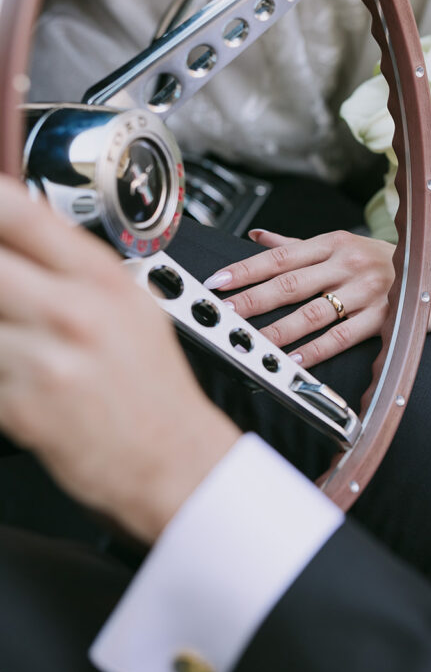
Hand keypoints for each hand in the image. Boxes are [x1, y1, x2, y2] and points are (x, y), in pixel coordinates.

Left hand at [0, 176, 238, 542]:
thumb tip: (15, 230)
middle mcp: (72, 311)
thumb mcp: (132, 305)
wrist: (172, 459)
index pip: (20, 212)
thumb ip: (71, 265)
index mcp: (102, 278)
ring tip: (13, 335)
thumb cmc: (152, 386)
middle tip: (1, 289)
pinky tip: (16, 372)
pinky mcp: (21, 405)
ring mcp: (44, 359)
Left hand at [204, 229, 430, 366]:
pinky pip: (342, 337)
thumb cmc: (389, 262)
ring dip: (279, 330)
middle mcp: (347, 264)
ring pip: (313, 314)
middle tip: (223, 314)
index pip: (280, 257)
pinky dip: (316, 350)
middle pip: (290, 284)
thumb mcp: (345, 245)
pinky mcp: (383, 318)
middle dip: (253, 300)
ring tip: (252, 343)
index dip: (246, 269)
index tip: (218, 282)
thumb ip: (298, 245)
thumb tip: (256, 238)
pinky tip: (294, 361)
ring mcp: (366, 291)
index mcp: (334, 243)